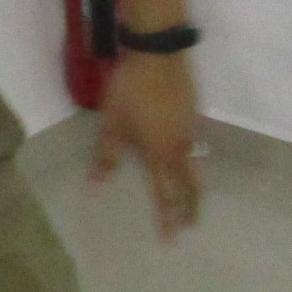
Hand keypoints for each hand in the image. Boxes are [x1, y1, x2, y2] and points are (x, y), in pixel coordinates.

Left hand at [90, 52, 201, 240]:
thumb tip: (95, 190)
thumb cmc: (131, 90)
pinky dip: (193, 158)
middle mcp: (180, 145)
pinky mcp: (194, 110)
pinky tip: (188, 153)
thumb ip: (106, 157)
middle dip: (191, 207)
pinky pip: (195, 142)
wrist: (159, 52)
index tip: (173, 239)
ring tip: (192, 195)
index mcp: (159, 152)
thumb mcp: (112, 123)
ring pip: (196, 163)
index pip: (165, 193)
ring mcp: (191, 126)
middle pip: (191, 183)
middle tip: (192, 225)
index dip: (168, 217)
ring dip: (195, 183)